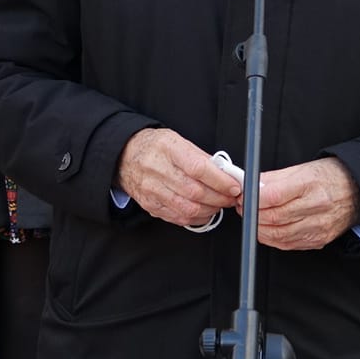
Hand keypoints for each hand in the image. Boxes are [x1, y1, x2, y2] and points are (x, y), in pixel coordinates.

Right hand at [116, 128, 241, 228]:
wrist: (125, 156)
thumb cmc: (155, 147)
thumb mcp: (177, 140)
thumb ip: (201, 157)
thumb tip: (225, 173)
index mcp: (168, 149)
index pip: (198, 168)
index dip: (220, 181)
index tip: (234, 186)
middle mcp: (158, 170)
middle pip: (195, 192)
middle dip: (219, 198)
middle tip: (230, 197)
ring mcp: (152, 190)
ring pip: (188, 208)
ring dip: (210, 209)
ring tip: (219, 204)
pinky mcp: (150, 205)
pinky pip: (178, 217)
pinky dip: (196, 217)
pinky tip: (204, 211)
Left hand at [241, 157, 359, 250]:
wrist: (358, 192)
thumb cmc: (331, 177)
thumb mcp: (303, 168)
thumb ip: (275, 178)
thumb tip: (252, 185)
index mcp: (310, 184)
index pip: (274, 196)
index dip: (253, 198)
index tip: (244, 195)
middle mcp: (316, 207)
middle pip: (274, 217)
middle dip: (252, 214)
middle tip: (244, 206)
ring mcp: (318, 227)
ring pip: (278, 235)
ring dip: (259, 228)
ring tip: (253, 218)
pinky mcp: (318, 240)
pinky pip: (288, 244)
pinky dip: (272, 238)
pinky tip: (267, 229)